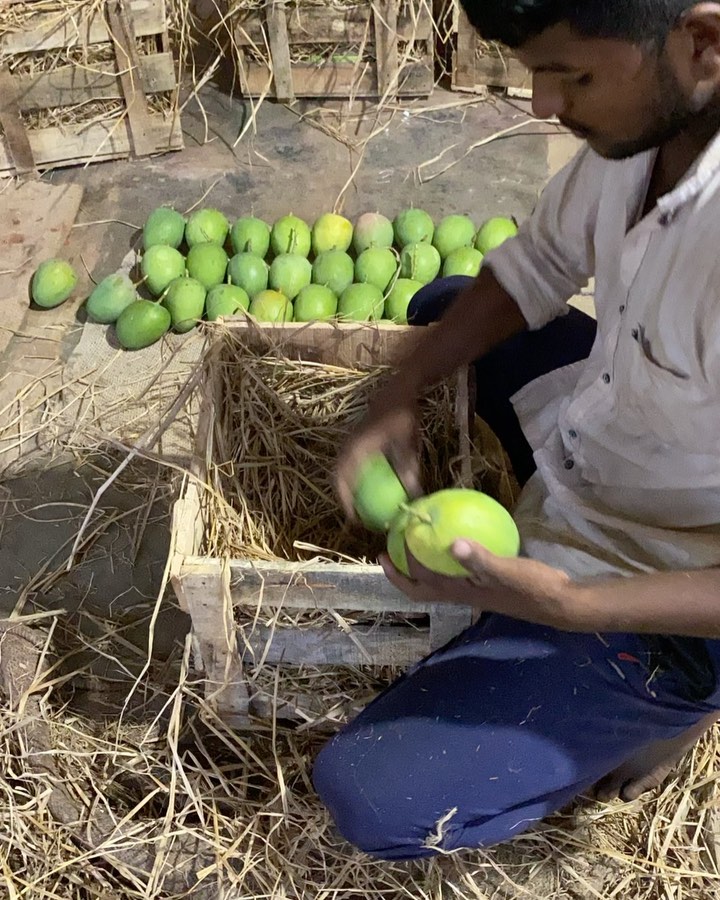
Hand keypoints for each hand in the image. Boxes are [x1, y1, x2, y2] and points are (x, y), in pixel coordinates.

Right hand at [335, 390, 422, 518]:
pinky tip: (369, 486)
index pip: (342, 480)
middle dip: (344, 498)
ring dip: (348, 488)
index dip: (344, 501)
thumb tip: (413, 497)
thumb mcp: (407, 445)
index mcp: (356, 449)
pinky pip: (350, 463)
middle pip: (338, 478)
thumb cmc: (403, 415)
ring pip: (342, 470)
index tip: (353, 519)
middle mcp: (348, 446)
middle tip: (356, 516)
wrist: (399, 388)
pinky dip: (354, 477)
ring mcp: (350, 441)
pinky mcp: (356, 439)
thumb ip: (407, 471)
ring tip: (359, 505)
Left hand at [381, 539, 580, 630]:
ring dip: (422, 565)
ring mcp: (476, 590)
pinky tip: (460, 535)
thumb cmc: (533, 587)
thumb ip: (479, 558)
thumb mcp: (506, 570)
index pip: (422, 584)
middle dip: (401, 574)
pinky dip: (451, 556)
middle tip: (385, 552)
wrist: (562, 602)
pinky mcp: (490, 583)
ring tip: (415, 543)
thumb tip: (452, 543)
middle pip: (423, 589)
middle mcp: (464, 594)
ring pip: (439, 580)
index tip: (392, 543)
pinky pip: (460, 569)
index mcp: (461, 592)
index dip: (402, 567)